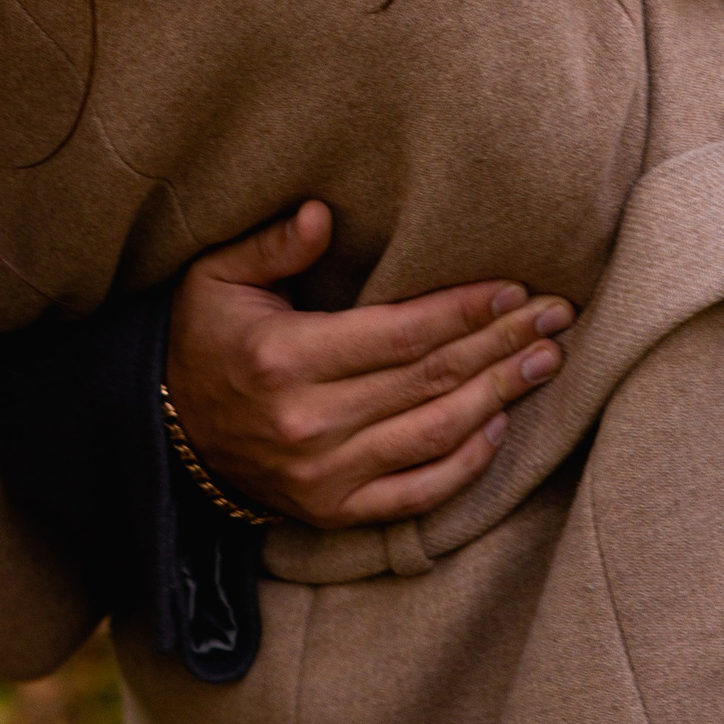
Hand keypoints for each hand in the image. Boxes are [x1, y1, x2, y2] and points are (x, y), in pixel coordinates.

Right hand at [163, 201, 573, 529]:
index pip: (399, 334)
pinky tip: (499, 426)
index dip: (463, 310)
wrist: (168, 432)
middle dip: (499, 343)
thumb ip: (272, 246)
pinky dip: (465, 463)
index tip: (514, 288)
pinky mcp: (334, 510)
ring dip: (499, 396)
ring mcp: (325, 475)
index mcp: (284, 358)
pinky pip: (417, 491)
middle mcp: (308, 423)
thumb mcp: (214, 277)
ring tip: (545, 361)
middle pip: (430, 380)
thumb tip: (325, 214)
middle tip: (555, 316)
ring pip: (435, 433)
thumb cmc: (202, 339)